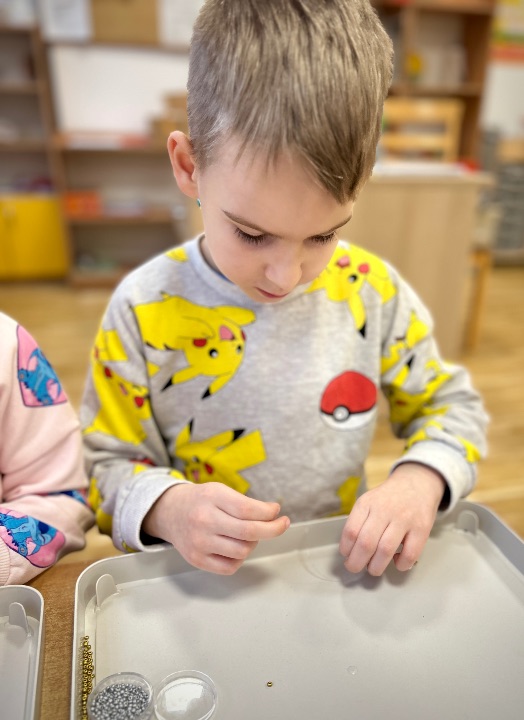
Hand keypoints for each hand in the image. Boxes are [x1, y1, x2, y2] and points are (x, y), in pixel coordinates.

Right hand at [143, 482, 289, 574]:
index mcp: (212, 498)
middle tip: (282, 524)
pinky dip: (239, 558)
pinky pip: (230, 566)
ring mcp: (199, 542)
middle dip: (272, 529)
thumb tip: (273, 514)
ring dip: (253, 543)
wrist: (170, 512)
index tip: (278, 512)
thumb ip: (246, 503)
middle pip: (249, 532)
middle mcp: (204, 520)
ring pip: (243, 550)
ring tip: (248, 534)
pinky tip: (235, 546)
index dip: (268, 514)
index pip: (248, 510)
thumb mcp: (220, 491)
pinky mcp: (197, 559)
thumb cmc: (201, 501)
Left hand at [339, 463, 445, 576]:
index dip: (346, 549)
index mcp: (367, 503)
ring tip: (374, 569)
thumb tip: (351, 551)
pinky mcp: (422, 528)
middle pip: (366, 543)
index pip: (351, 531)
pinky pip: (409, 554)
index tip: (347, 556)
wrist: (418, 482)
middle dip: (357, 562)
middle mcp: (384, 510)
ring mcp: (404, 519)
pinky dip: (400, 564)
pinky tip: (396, 561)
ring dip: (376, 567)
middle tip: (355, 568)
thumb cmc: (389, 498)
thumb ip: (360, 521)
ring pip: (385, 550)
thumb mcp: (369, 501)